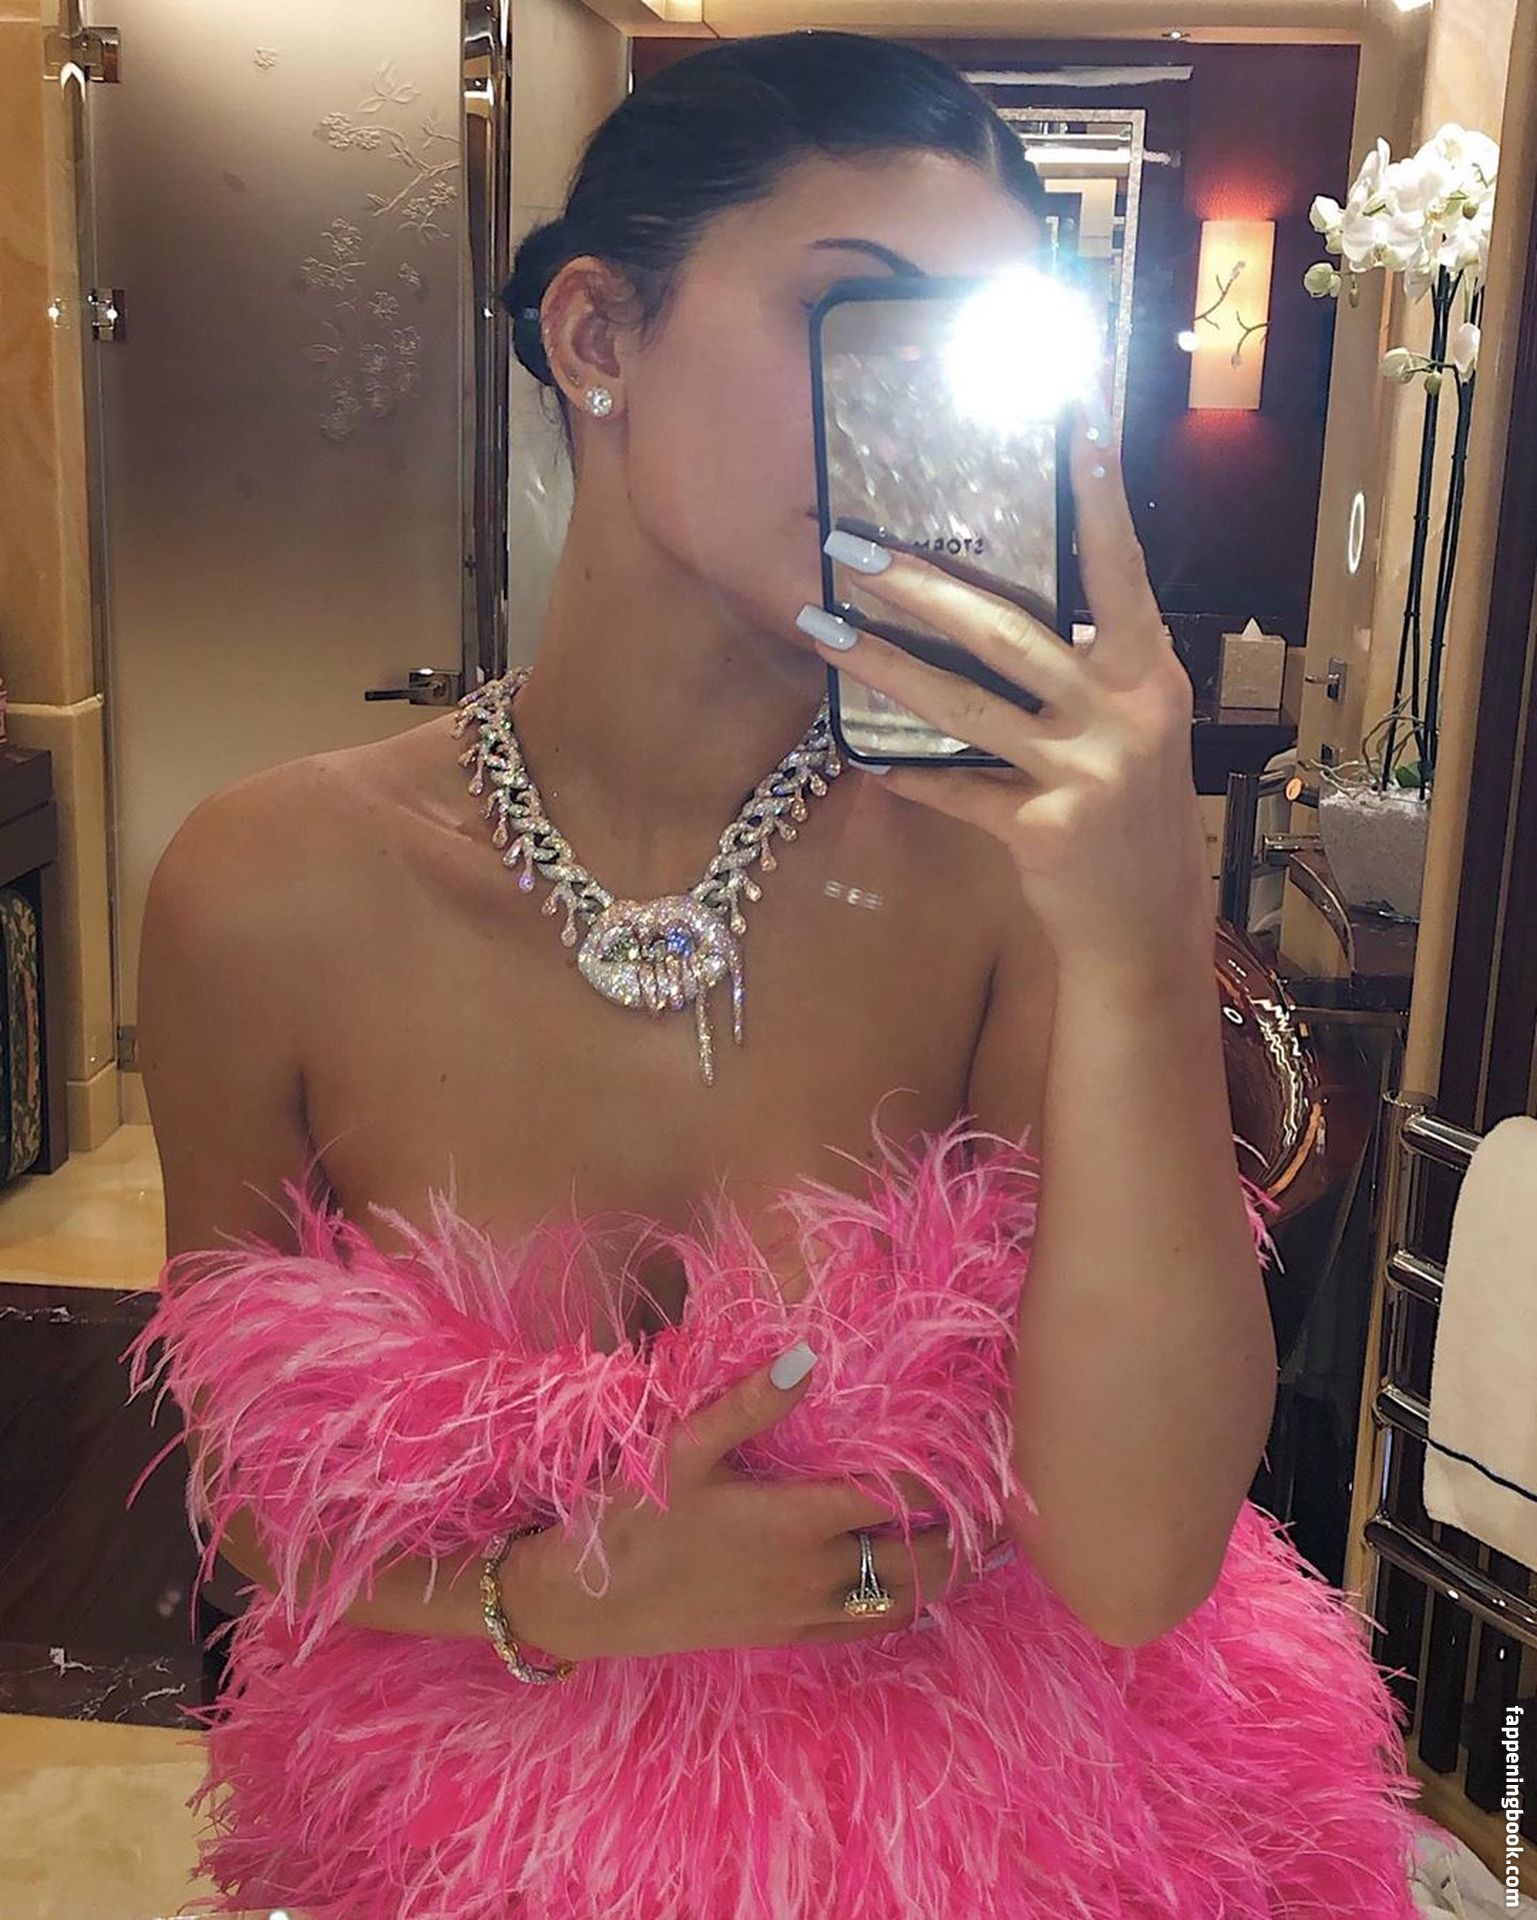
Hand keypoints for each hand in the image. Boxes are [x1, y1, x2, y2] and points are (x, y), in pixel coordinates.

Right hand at [499, 1351, 1013, 1659]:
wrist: (590, 1605)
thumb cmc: (633, 1515)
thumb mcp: (681, 1449)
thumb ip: (747, 1403)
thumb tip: (807, 1354)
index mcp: (795, 1520)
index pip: (894, 1493)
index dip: (941, 1469)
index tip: (978, 1441)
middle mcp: (812, 1574)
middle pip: (916, 1556)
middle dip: (964, 1529)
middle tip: (1003, 1498)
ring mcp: (802, 1612)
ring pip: (899, 1600)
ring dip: (941, 1571)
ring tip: (977, 1540)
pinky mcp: (785, 1635)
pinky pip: (863, 1630)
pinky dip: (901, 1607)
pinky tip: (912, 1586)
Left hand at [802, 399, 1212, 964]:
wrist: (1146, 929)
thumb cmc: (1132, 818)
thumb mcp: (1133, 732)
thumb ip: (1090, 673)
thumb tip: (1002, 611)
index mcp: (1150, 675)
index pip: (1120, 570)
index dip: (1099, 498)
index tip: (1075, 422)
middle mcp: (1125, 713)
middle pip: (1008, 632)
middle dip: (922, 586)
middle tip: (852, 549)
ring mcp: (1087, 771)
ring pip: (965, 704)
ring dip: (884, 665)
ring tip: (822, 628)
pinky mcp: (1045, 828)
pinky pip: (956, 790)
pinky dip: (910, 775)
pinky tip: (863, 759)